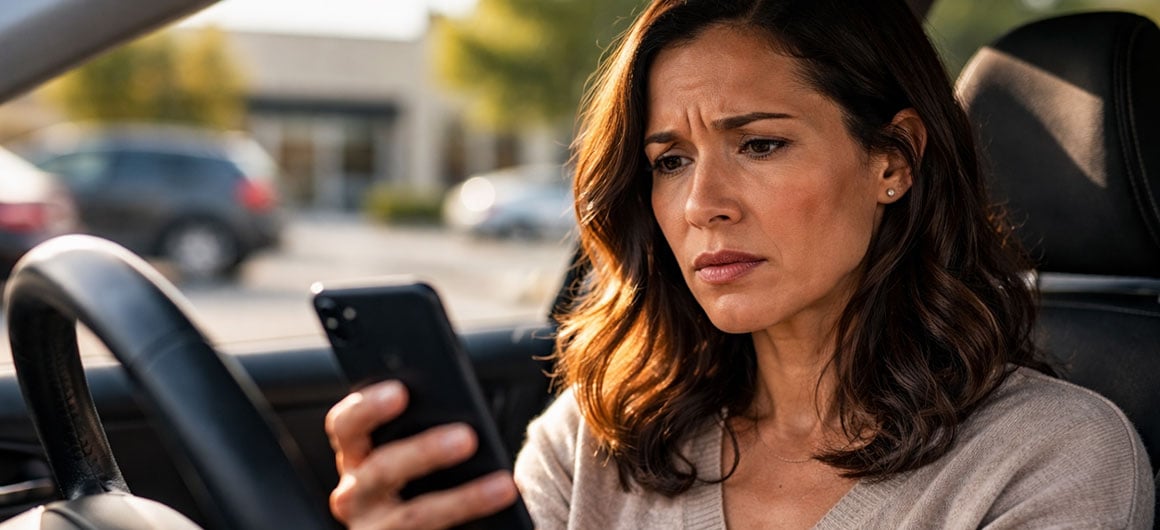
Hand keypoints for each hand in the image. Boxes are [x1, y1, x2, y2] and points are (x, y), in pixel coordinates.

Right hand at [325, 380, 519, 528]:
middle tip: (467, 436)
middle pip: (380, 470)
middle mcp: (354, 495)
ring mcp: (373, 529)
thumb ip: (423, 430)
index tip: (401, 391)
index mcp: (356, 455)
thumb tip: (466, 420)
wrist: (433, 527)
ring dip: (463, 498)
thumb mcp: (414, 453)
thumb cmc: (424, 479)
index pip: (346, 425)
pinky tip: (500, 505)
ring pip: (414, 515)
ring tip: (502, 484)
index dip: (368, 407)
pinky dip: (470, 518)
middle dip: (425, 452)